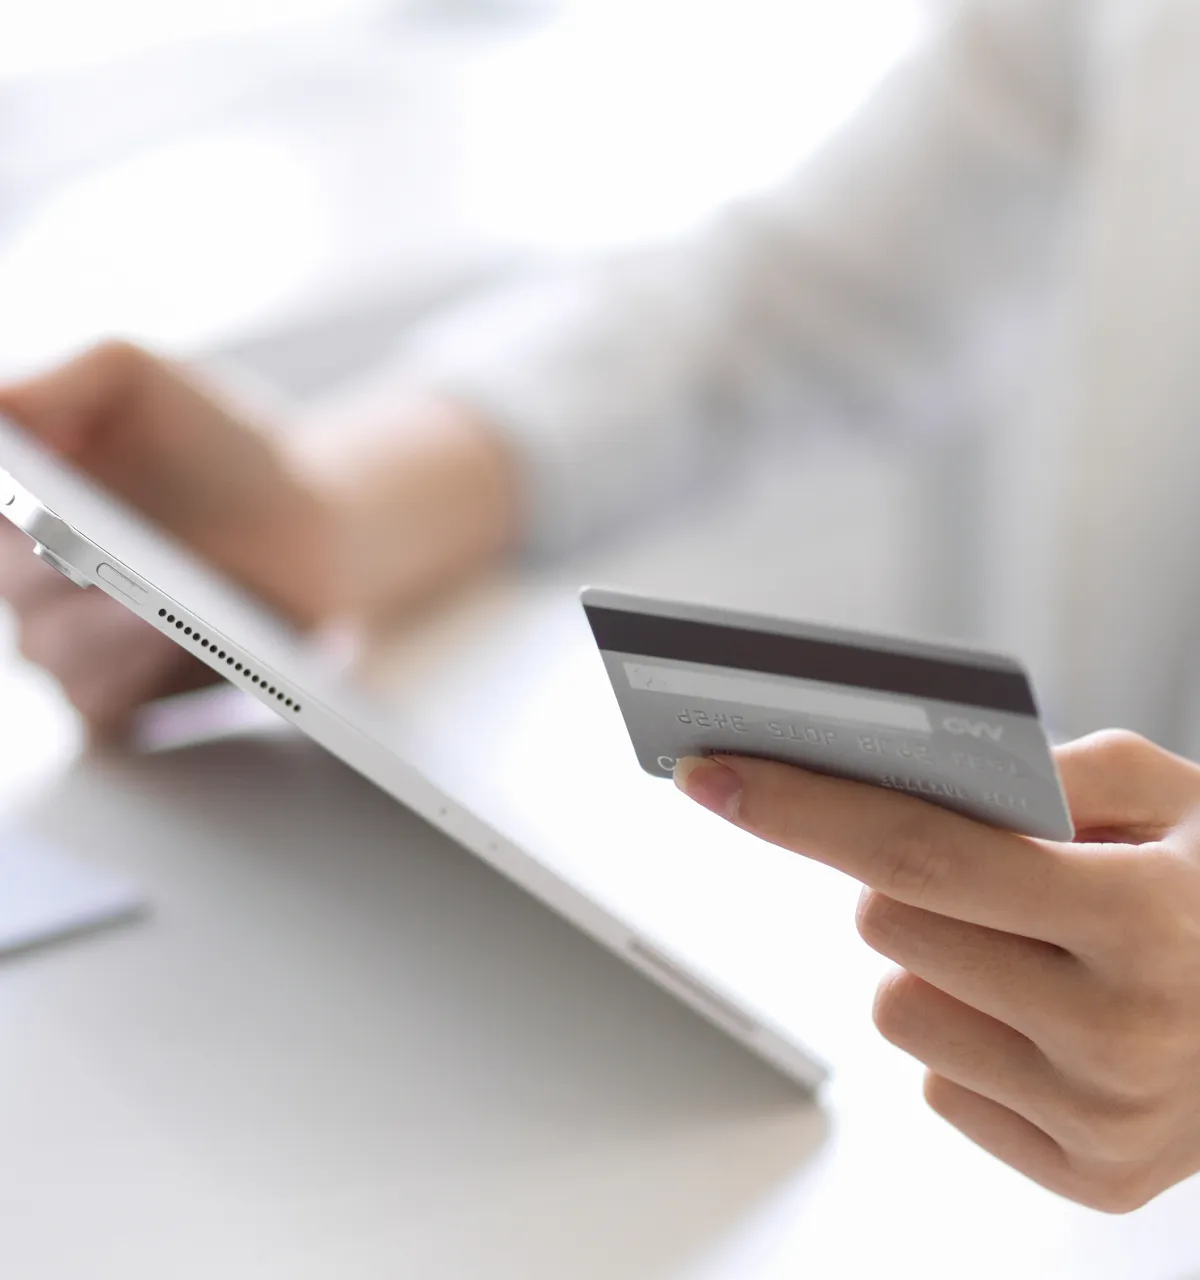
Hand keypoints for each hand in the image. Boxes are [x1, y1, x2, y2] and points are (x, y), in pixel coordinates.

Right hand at [0, 340, 517, 731]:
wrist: (314, 522)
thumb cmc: (220, 446)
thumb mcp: (134, 380)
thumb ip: (56, 385)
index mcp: (12, 503)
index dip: (4, 509)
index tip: (28, 507)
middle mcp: (22, 580)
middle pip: (12, 585)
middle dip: (50, 566)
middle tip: (90, 548)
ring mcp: (69, 647)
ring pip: (52, 650)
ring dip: (104, 627)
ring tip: (151, 606)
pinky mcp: (123, 702)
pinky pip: (99, 703)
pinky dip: (132, 674)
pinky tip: (173, 639)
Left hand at [675, 730, 1199, 1211]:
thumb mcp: (1179, 798)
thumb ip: (1064, 768)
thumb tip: (935, 770)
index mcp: (1141, 917)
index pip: (918, 850)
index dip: (801, 806)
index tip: (710, 774)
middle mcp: (1122, 1033)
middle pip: (887, 925)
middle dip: (898, 878)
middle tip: (970, 869)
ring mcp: (1103, 1120)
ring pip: (899, 1007)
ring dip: (930, 964)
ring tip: (1022, 948)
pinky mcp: (1089, 1176)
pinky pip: (939, 1084)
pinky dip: (967, 1038)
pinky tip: (1041, 1020)